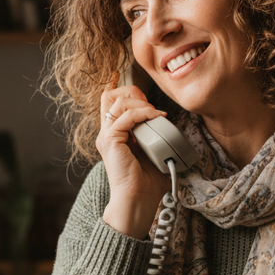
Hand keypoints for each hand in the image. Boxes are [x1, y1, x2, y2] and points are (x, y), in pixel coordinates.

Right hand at [97, 84, 170, 237]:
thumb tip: (168, 124)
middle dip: (133, 92)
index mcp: (114, 134)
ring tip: (156, 113)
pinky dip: (143, 113)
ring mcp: (106, 136)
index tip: (119, 73)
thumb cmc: (147, 182)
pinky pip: (125, 116)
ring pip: (118, 102)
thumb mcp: (154, 151)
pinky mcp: (110, 141)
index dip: (115, 86)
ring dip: (141, 102)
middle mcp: (107, 133)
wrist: (138, 200)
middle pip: (111, 96)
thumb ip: (155, 135)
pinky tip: (156, 117)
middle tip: (151, 105)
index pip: (109, 102)